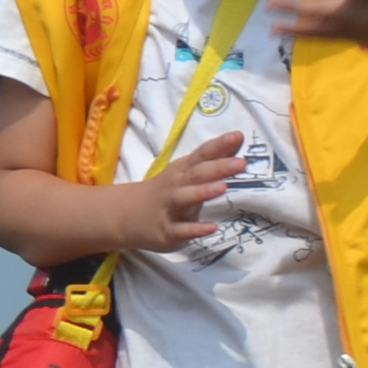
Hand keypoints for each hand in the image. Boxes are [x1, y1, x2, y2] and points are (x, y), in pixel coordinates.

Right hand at [103, 128, 243, 251]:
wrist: (126, 215)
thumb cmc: (167, 191)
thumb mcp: (188, 172)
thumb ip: (213, 157)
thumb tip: (239, 138)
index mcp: (183, 170)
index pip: (202, 154)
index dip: (219, 145)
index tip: (237, 136)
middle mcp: (176, 186)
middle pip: (196, 174)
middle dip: (218, 167)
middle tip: (241, 163)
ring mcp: (170, 208)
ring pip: (186, 198)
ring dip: (203, 192)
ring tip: (223, 187)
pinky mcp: (167, 231)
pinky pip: (181, 230)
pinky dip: (195, 229)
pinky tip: (212, 228)